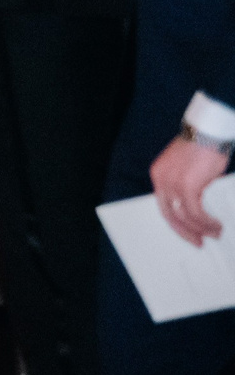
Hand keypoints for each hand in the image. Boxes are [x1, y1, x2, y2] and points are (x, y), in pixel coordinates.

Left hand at [151, 133, 228, 247]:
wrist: (208, 132)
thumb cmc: (201, 147)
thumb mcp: (185, 167)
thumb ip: (185, 184)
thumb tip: (195, 206)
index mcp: (159, 175)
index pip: (163, 206)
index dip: (176, 222)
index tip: (188, 232)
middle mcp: (162, 180)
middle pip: (169, 215)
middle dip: (185, 231)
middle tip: (199, 241)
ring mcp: (173, 184)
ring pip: (185, 217)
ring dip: (202, 229)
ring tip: (215, 233)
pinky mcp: (187, 187)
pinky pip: (196, 213)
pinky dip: (207, 222)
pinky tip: (216, 225)